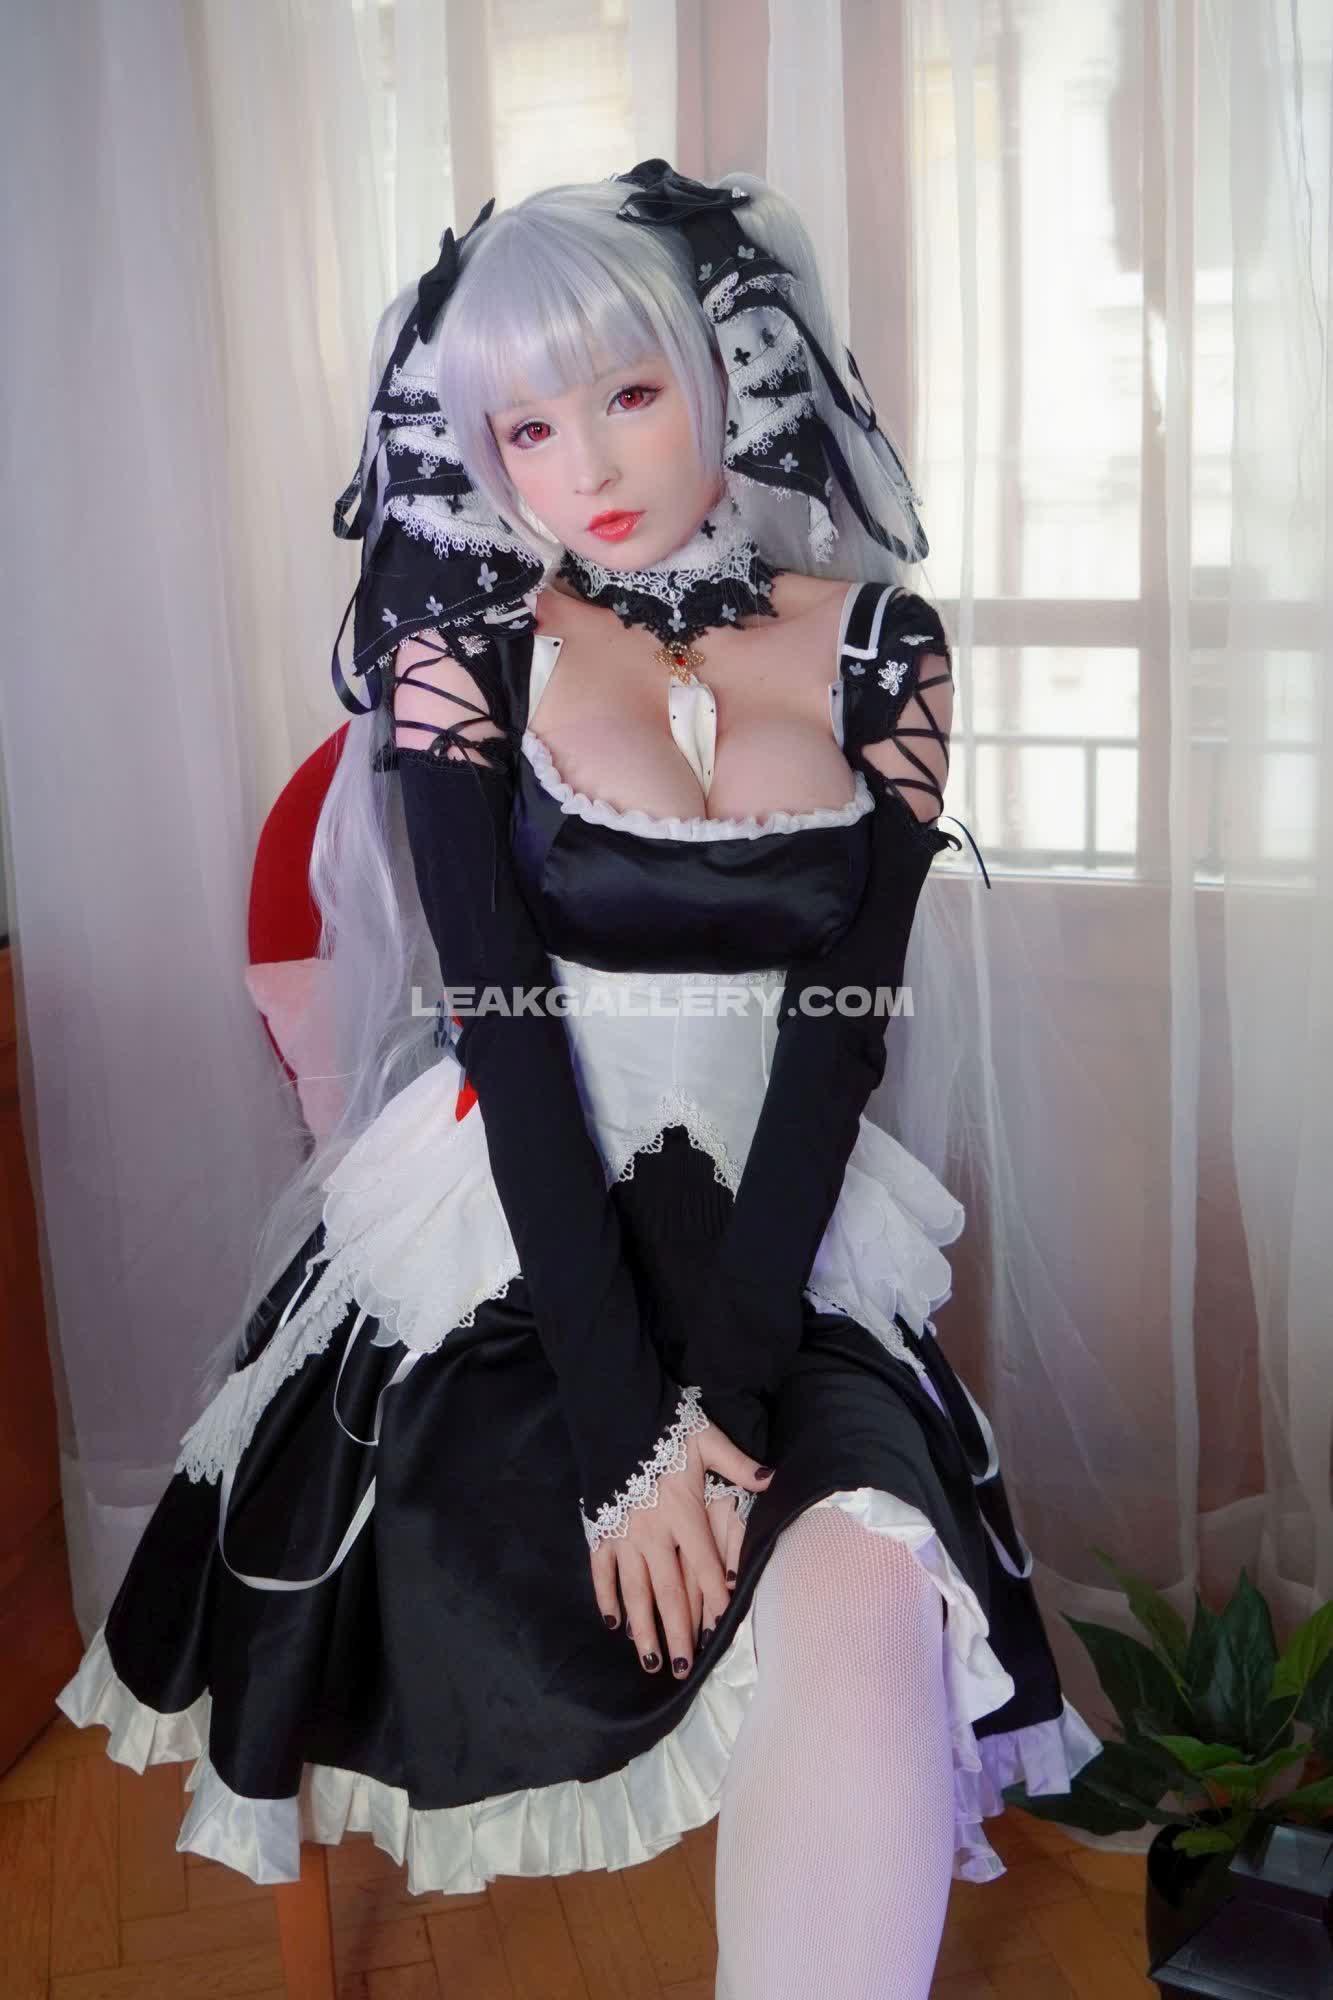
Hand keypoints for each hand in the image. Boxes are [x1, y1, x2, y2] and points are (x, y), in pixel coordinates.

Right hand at [589, 1419, 774, 1678]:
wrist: (615, 1411)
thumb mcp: (707, 1439)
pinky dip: (606, 1597)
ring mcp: (624, 1534)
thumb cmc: (665, 1427)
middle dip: (677, 1632)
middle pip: (669, 1590)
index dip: (716, 1597)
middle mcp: (654, 1532)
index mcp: (684, 1513)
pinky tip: (614, 1624)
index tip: (722, 1628)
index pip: (705, 1565)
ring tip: (650, 1661)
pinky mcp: (601, 1530)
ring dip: (643, 1628)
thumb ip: (738, 1464)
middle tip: (683, 1668)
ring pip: (634, 1591)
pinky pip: (602, 1571)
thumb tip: (772, 1478)